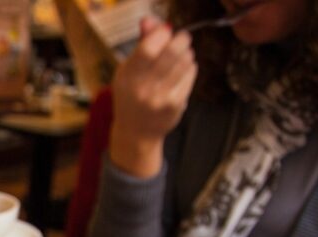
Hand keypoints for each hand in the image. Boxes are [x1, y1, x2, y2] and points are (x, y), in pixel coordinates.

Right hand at [109, 17, 197, 177]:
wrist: (136, 133)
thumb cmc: (131, 97)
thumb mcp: (128, 71)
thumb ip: (141, 45)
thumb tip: (149, 20)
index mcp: (127, 77)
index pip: (148, 48)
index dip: (161, 35)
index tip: (165, 32)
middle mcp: (142, 88)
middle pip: (172, 52)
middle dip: (181, 40)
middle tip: (182, 39)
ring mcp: (160, 97)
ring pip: (185, 62)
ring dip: (186, 54)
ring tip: (181, 58)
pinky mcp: (176, 104)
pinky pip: (190, 75)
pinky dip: (189, 69)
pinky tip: (182, 73)